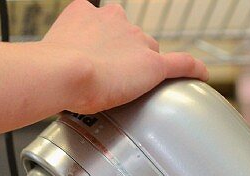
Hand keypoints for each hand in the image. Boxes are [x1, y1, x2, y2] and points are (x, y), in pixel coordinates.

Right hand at [42, 1, 207, 113]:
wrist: (63, 72)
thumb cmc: (49, 68)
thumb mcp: (49, 49)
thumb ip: (59, 54)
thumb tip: (55, 71)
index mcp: (89, 13)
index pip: (102, 24)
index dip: (98, 43)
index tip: (92, 58)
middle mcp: (114, 20)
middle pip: (128, 37)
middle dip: (120, 55)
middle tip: (103, 78)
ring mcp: (136, 41)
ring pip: (147, 51)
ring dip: (139, 66)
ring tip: (125, 88)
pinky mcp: (152, 64)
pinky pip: (181, 64)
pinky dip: (193, 69)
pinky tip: (200, 75)